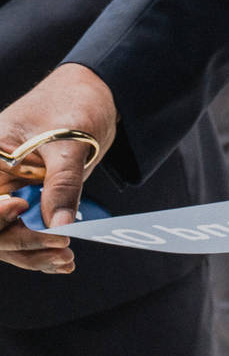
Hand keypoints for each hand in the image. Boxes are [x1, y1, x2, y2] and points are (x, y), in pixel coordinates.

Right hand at [0, 64, 119, 274]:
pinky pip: (24, 233)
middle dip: (20, 241)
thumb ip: (63, 183)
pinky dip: (41, 249)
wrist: (94, 94)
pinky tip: (61, 261)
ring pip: (6, 237)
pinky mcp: (27, 203)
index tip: (20, 208)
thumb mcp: (70, 141)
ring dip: (32, 253)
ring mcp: (7, 193)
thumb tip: (59, 226)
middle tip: (61, 246)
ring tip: (66, 260)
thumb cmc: (74, 104)